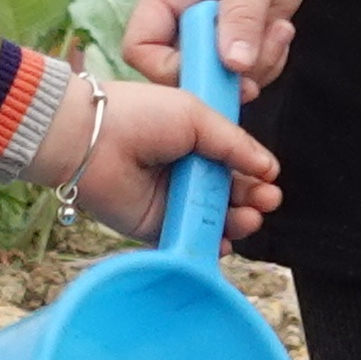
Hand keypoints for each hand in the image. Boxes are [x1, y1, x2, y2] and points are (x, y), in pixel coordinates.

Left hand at [64, 78, 282, 246]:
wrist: (90, 139)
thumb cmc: (140, 115)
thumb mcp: (196, 116)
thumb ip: (234, 144)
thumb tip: (269, 167)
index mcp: (195, 141)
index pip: (234, 162)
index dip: (254, 172)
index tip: (270, 178)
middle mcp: (184, 173)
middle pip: (229, 193)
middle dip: (252, 198)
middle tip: (265, 200)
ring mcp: (170, 202)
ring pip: (214, 219)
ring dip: (236, 221)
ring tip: (249, 218)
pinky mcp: (154, 227)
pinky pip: (188, 240)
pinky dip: (208, 244)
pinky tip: (223, 241)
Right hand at [128, 0, 322, 87]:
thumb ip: (241, 14)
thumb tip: (234, 66)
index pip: (142, 47)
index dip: (166, 70)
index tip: (210, 67)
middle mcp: (187, 15)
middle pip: (183, 71)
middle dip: (220, 78)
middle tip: (253, 73)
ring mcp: (218, 26)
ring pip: (221, 74)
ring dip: (254, 69)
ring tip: (278, 34)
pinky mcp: (246, 31)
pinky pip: (249, 67)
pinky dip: (269, 60)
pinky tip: (283, 30)